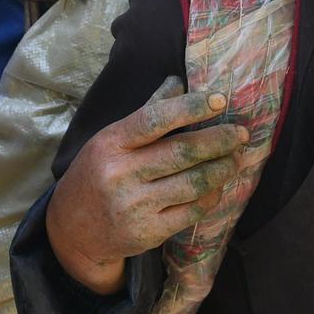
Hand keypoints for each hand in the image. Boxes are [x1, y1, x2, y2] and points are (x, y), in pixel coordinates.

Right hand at [45, 77, 250, 295]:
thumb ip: (147, 111)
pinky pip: (192, 211)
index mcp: (111, 143)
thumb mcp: (111, 139)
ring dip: (222, 169)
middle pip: (181, 152)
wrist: (73, 231)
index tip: (219, 100)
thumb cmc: (97, 174)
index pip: (155, 119)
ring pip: (193, 183)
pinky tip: (218, 185)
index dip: (190, 107)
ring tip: (236, 158)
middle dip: (218, 141)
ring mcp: (135, 206)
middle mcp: (121, 174)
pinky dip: (212, 195)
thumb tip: (178, 81)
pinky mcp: (149, 232)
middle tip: (240, 133)